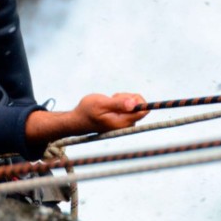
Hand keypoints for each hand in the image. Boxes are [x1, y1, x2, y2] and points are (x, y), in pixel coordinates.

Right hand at [25, 92, 148, 143]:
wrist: (77, 119)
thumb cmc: (87, 111)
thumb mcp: (101, 104)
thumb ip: (118, 104)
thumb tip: (135, 103)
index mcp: (122, 122)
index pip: (143, 111)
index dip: (140, 101)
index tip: (128, 96)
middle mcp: (125, 125)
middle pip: (139, 107)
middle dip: (128, 98)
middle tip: (113, 98)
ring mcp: (123, 123)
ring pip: (133, 106)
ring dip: (123, 100)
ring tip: (109, 102)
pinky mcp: (120, 121)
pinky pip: (127, 108)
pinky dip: (120, 103)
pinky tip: (110, 104)